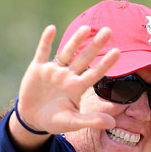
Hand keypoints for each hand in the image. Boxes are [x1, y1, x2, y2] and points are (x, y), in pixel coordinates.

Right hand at [9, 24, 119, 149]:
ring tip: (86, 28)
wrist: (32, 118)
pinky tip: (51, 29)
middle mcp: (68, 76)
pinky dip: (46, 41)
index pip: (94, 74)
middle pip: (84, 58)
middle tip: (108, 31)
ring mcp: (53, 71)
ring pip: (66, 53)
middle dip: (95, 45)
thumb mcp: (72, 122)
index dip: (105, 63)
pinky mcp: (37, 68)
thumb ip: (91, 121)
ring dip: (75, 40)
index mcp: (77, 88)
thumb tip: (112, 123)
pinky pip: (42, 52)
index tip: (118, 52)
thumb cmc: (55, 121)